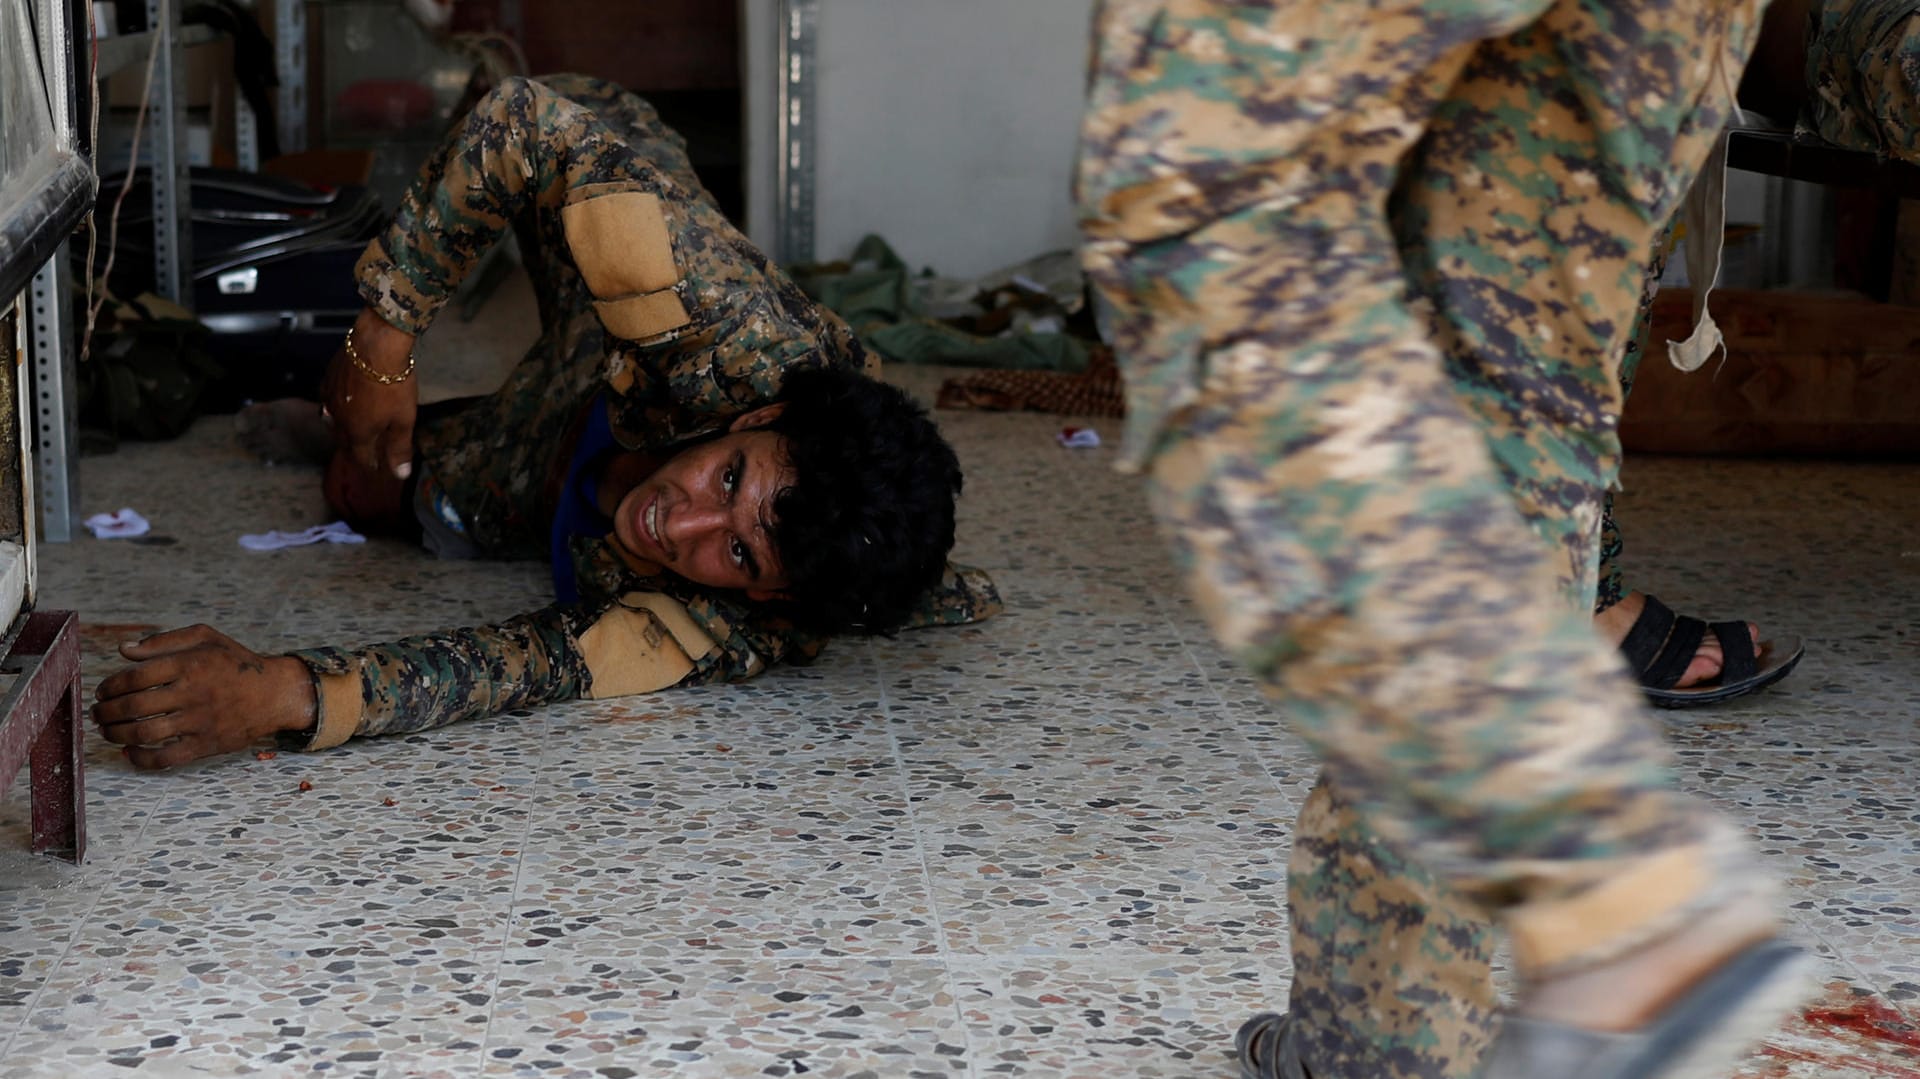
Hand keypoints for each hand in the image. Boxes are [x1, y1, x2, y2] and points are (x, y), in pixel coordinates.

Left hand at [91, 625, 317, 769]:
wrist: (275, 693)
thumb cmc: (237, 663)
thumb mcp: (206, 638)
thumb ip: (163, 641)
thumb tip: (123, 651)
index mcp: (190, 664)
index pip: (134, 677)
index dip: (110, 686)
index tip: (102, 691)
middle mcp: (193, 693)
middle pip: (132, 707)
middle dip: (105, 712)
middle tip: (97, 713)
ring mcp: (200, 721)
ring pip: (143, 733)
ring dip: (115, 734)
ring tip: (107, 731)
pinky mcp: (206, 744)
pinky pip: (165, 758)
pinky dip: (140, 759)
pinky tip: (129, 752)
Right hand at [323, 308, 419, 479]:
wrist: (375, 346)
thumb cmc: (394, 384)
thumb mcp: (403, 419)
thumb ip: (399, 448)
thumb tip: (401, 474)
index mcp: (358, 433)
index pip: (360, 457)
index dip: (369, 464)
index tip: (376, 467)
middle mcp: (339, 420)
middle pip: (344, 441)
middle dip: (354, 449)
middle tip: (363, 452)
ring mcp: (330, 399)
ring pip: (332, 422)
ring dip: (342, 430)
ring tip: (351, 431)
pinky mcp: (328, 380)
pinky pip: (327, 400)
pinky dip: (335, 408)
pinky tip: (340, 403)